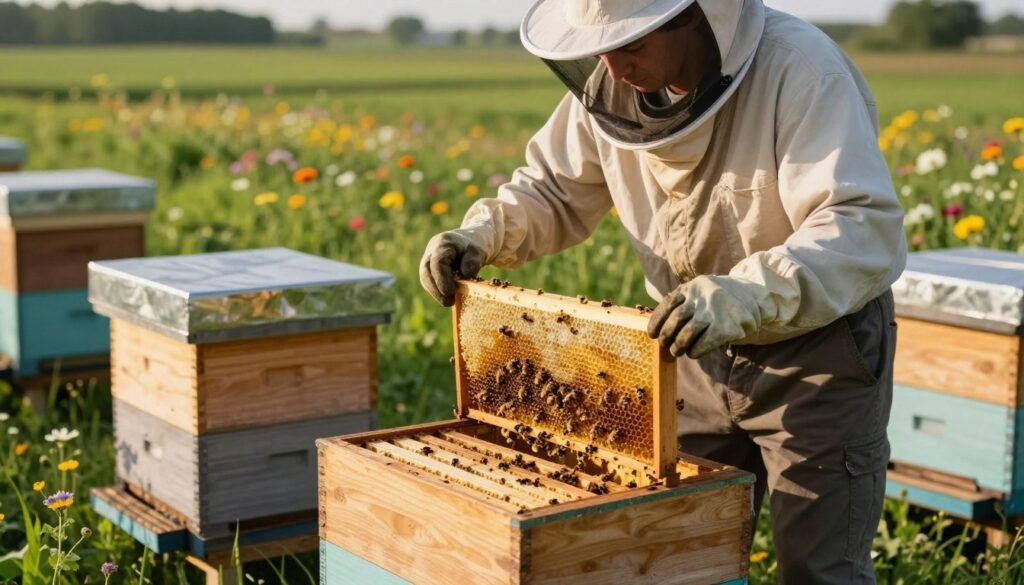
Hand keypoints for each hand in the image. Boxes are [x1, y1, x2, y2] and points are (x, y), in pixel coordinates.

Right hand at [419, 230, 489, 306]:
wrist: (470, 241)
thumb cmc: (475, 246)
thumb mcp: (479, 251)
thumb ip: (473, 260)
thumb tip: (466, 273)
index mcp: (443, 244)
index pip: (437, 263)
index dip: (442, 279)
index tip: (450, 293)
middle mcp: (431, 251)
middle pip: (426, 272)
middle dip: (436, 290)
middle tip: (449, 302)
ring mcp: (428, 260)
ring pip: (425, 279)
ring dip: (436, 293)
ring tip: (450, 302)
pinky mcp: (430, 269)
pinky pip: (430, 282)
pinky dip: (438, 291)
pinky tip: (448, 297)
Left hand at [646, 276, 760, 357]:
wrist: (756, 298)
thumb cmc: (721, 302)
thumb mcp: (701, 293)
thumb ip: (683, 303)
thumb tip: (659, 327)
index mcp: (694, 286)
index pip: (668, 303)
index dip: (657, 320)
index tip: (652, 334)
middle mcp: (704, 296)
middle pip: (676, 319)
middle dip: (666, 335)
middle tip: (665, 344)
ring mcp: (716, 311)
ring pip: (687, 333)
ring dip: (678, 346)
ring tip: (677, 351)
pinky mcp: (727, 327)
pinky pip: (703, 343)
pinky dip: (695, 351)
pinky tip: (693, 352)